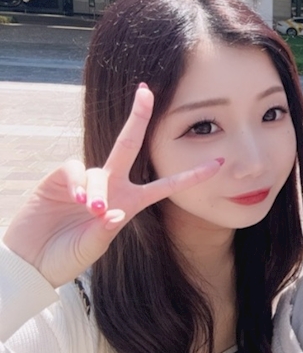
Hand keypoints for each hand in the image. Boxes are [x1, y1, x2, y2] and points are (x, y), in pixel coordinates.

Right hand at [2, 84, 222, 287]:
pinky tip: (78, 201)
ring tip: (93, 211)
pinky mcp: (60, 178)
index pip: (166, 186)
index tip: (218, 162)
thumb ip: (106, 230)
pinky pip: (74, 170)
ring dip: (99, 190)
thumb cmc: (68, 255)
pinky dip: (77, 184)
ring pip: (100, 170)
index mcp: (130, 202)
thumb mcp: (94, 247)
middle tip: (147, 92)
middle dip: (138, 118)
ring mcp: (86, 180)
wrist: (33, 260)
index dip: (192, 175)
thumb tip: (114, 212)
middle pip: (129, 145)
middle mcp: (112, 185)